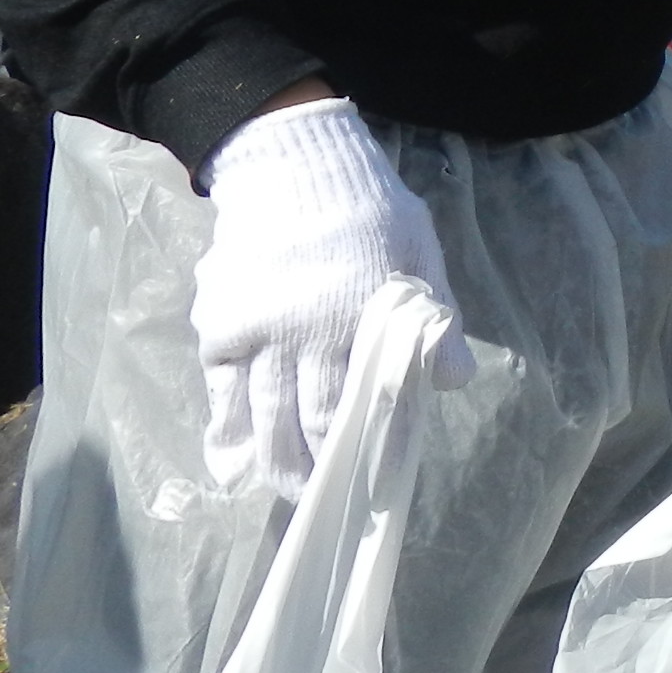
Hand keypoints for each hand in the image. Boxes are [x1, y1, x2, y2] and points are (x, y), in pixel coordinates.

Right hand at [190, 96, 474, 499]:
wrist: (292, 167)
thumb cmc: (368, 212)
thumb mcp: (420, 253)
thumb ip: (436, 317)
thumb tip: (452, 379)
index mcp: (361, 314)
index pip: (369, 399)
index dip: (373, 446)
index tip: (379, 484)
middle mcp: (305, 332)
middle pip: (311, 421)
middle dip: (322, 470)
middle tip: (330, 504)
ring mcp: (257, 332)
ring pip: (263, 417)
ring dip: (275, 462)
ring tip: (290, 494)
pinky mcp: (219, 327)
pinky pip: (220, 391)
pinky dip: (225, 433)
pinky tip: (231, 463)